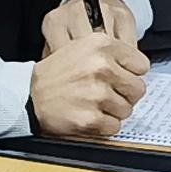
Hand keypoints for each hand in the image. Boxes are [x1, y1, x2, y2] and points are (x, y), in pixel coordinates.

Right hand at [28, 21, 148, 139]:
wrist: (29, 95)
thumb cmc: (57, 74)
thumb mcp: (83, 48)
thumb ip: (113, 55)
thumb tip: (140, 71)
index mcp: (102, 45)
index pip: (141, 65)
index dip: (131, 74)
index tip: (119, 78)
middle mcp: (101, 67)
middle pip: (138, 89)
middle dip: (125, 95)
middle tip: (106, 94)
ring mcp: (96, 94)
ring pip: (127, 110)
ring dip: (113, 111)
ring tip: (93, 104)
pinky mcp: (90, 118)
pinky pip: (114, 127)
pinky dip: (103, 126)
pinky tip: (88, 115)